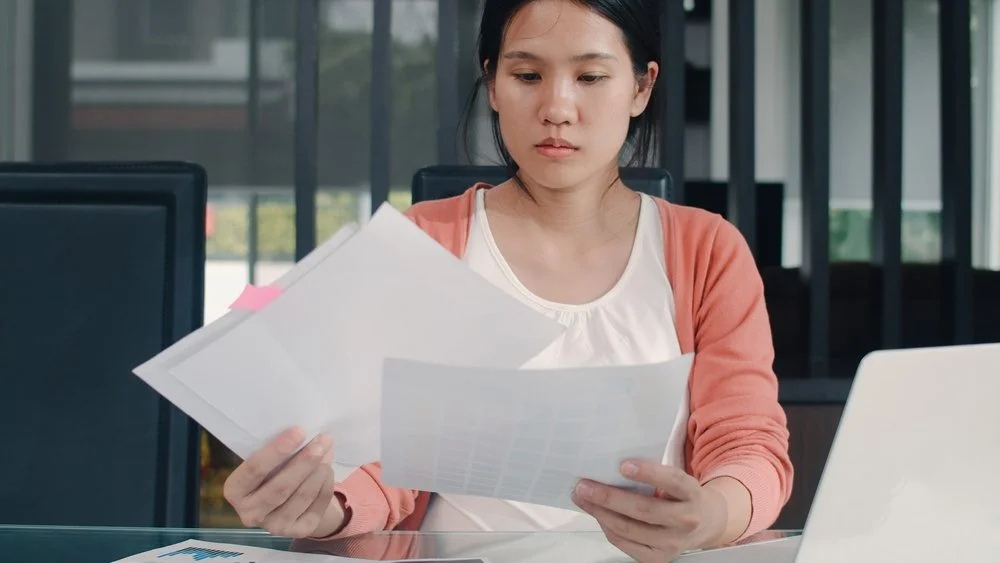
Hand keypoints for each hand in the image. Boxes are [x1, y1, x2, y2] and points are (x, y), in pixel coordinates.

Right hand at [223, 427, 344, 537]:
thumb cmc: (273, 472)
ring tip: (328, 450)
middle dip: (305, 461)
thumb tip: (303, 435)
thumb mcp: (266, 463)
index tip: (299, 431)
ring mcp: (273, 526)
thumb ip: (276, 452)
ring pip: (302, 495)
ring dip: (319, 470)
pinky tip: (327, 469)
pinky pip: (316, 504)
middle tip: (322, 440)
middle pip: (281, 486)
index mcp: (235, 491)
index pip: (254, 470)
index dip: (276, 451)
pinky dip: (326, 484)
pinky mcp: (296, 531)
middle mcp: (249, 513)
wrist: (288, 502)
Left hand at [572, 460, 729, 561]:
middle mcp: (685, 521)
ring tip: (583, 498)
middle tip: (585, 485)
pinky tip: (597, 514)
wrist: (706, 523)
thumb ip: (655, 473)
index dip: (648, 473)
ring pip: (629, 528)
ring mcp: (672, 543)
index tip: (624, 465)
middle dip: (609, 497)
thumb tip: (612, 466)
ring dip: (600, 512)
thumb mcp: (679, 480)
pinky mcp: (658, 558)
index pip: (673, 481)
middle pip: (644, 509)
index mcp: (692, 494)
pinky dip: (606, 527)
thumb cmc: (683, 497)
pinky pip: (624, 543)